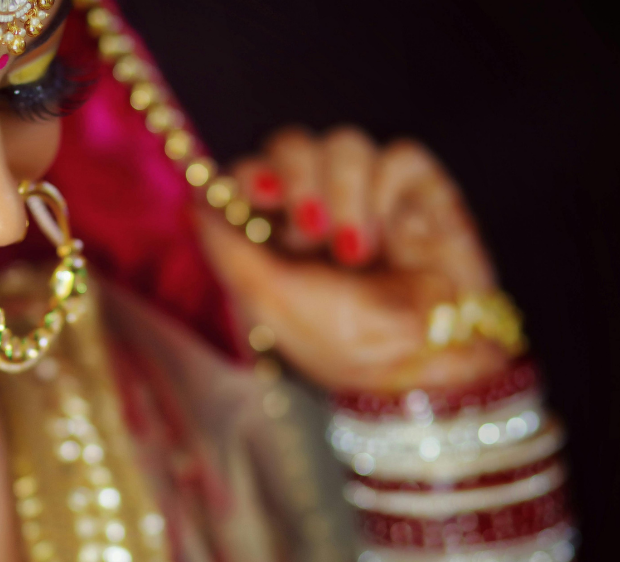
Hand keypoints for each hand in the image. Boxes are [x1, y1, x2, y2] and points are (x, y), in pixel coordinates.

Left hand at [199, 125, 512, 391]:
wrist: (423, 357)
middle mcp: (319, 204)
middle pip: (293, 145)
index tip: (256, 194)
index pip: (251, 172)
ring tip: (356, 252)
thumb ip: (225, 245)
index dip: (250, 173)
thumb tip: (196, 200)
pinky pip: (397, 156)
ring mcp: (368, 191)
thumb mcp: (266, 299)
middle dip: (297, 178)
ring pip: (344, 144)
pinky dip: (388, 195)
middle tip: (310, 231)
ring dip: (345, 196)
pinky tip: (396, 240)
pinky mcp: (418, 187)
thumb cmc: (344, 340)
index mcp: (275, 232)